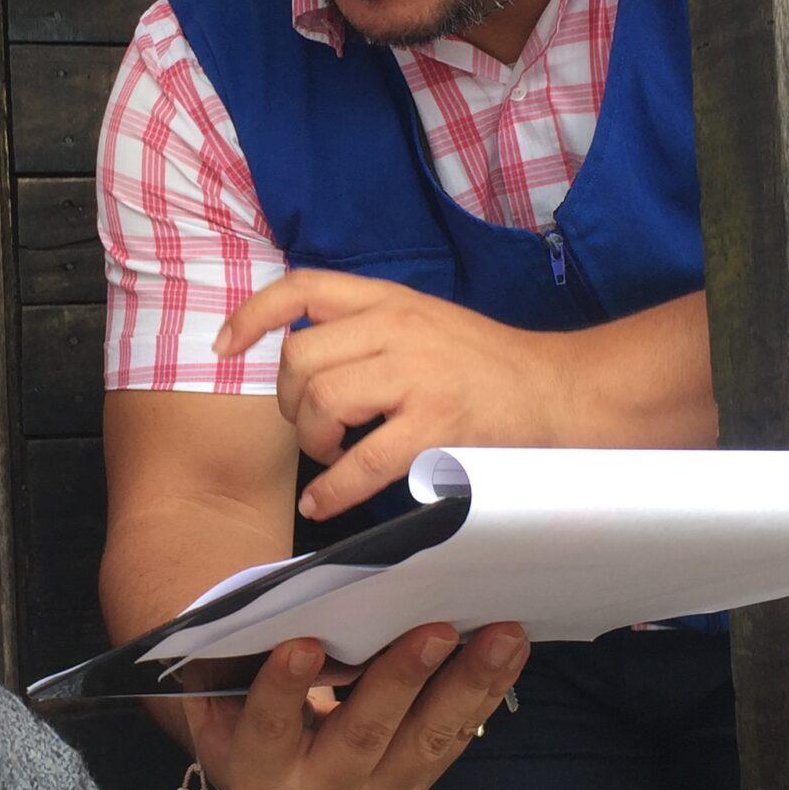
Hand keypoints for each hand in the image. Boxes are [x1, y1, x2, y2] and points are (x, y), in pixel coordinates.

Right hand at [186, 623, 528, 789]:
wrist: (270, 771)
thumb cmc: (242, 703)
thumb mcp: (227, 685)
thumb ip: (252, 652)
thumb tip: (299, 597)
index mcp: (254, 768)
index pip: (268, 729)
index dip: (283, 690)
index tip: (303, 644)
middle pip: (360, 737)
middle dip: (401, 680)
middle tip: (435, 630)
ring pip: (422, 744)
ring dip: (465, 687)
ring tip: (501, 638)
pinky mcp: (410, 788)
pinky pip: (451, 741)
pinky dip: (483, 695)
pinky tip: (509, 654)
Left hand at [213, 270, 574, 521]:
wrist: (562, 393)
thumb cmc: (490, 368)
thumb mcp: (426, 323)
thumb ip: (370, 329)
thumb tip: (303, 359)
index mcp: (392, 300)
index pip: (304, 288)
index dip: (253, 315)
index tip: (226, 347)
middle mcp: (399, 328)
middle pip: (300, 357)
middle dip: (289, 401)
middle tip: (311, 426)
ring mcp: (417, 377)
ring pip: (321, 401)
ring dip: (312, 439)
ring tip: (331, 455)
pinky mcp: (436, 426)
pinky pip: (361, 462)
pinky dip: (333, 489)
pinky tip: (325, 502)